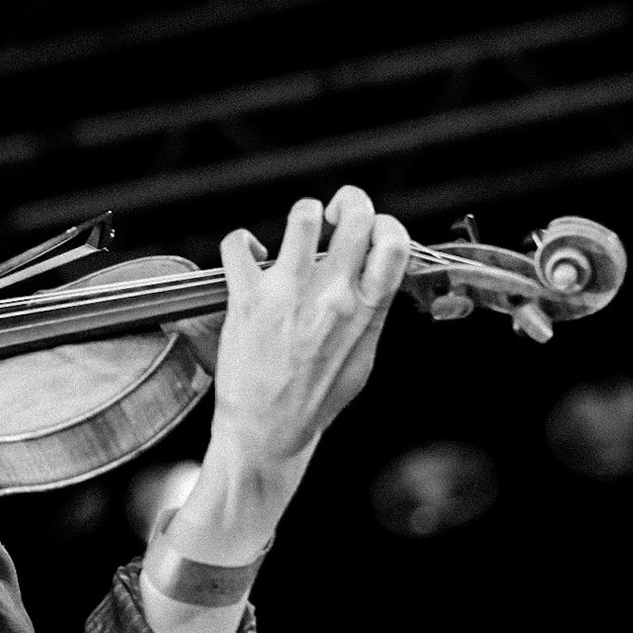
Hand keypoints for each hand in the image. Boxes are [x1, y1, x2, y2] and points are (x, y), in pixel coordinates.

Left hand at [210, 186, 409, 470]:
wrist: (267, 431)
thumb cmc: (313, 398)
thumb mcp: (363, 358)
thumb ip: (371, 314)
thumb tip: (376, 278)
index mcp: (365, 312)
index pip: (394, 244)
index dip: (386, 223)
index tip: (373, 228)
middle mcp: (330, 297)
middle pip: (356, 217)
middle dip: (349, 202)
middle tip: (337, 213)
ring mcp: (287, 294)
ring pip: (303, 217)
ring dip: (303, 215)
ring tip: (299, 231)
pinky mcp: (247, 298)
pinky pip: (238, 243)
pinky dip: (242, 242)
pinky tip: (250, 256)